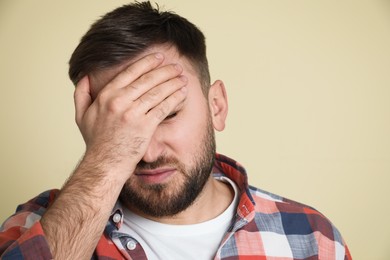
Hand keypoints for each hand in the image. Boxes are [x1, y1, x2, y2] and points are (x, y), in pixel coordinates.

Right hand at [73, 53, 187, 177]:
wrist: (104, 164)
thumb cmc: (96, 142)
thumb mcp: (82, 116)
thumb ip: (81, 94)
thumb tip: (85, 76)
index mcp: (106, 96)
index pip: (130, 73)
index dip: (146, 63)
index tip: (158, 57)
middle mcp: (119, 102)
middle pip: (147, 80)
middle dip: (165, 70)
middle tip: (176, 66)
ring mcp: (132, 114)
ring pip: (157, 92)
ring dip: (172, 82)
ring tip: (182, 77)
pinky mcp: (145, 126)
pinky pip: (163, 107)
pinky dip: (174, 98)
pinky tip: (182, 92)